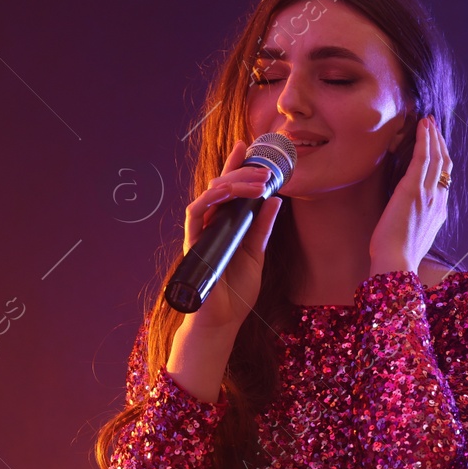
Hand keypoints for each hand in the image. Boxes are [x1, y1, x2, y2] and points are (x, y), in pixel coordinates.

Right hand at [179, 138, 282, 336]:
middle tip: (263, 165)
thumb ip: (262, 227)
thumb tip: (275, 200)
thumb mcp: (256, 254)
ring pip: (210, 194)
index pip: (230, 190)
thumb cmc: (236, 292)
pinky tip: (228, 191)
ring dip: (233, 182)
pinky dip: (211, 198)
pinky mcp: (192, 243)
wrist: (222, 321)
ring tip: (257, 179)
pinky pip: (196, 213)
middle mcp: (211, 225)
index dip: (237, 167)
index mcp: (226, 225)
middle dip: (241, 171)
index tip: (248, 146)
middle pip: (221, 186)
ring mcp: (200, 232)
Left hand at [369, 115, 451, 275]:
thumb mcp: (414, 236)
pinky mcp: (413, 189)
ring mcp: (428, 194)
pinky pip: (422, 158)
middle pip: (444, 165)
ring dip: (432, 136)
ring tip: (428, 121)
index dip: (442, 160)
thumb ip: (417, 221)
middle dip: (440, 143)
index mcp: (439, 212)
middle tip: (433, 126)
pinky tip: (421, 127)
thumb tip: (410, 212)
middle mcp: (438, 200)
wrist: (397, 263)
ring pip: (435, 157)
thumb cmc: (399, 255)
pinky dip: (424, 140)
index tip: (437, 146)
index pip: (444, 180)